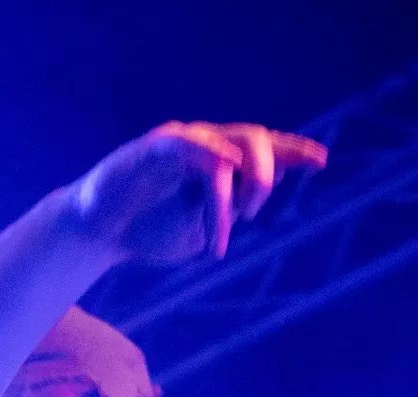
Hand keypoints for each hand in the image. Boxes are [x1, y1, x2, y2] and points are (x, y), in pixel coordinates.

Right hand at [65, 122, 328, 266]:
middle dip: (266, 172)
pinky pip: (185, 144)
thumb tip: (265, 185)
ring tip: (239, 217)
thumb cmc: (148, 232)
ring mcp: (177, 146)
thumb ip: (231, 209)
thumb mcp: (201, 228)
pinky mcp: (149, 151)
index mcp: (218, 165)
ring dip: (240, 180)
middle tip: (253, 213)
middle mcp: (202, 148)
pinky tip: (226, 166)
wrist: (96, 237)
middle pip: (252, 139)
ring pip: (226, 144)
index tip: (321, 160)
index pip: (263, 150)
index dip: (292, 152)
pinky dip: (209, 154)